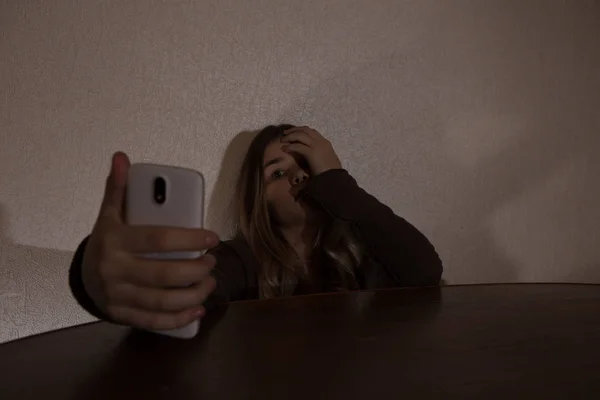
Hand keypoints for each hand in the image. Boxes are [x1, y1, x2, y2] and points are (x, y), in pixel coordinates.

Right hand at [81, 152, 219, 330]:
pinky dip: (179, 319)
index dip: (189, 239)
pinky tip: (198, 310)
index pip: (158, 239)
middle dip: (196, 270)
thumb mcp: (109, 214)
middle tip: (212, 262)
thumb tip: (121, 157)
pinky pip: (154, 321)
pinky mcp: (122, 314)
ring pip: (163, 301)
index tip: (212, 237)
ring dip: (194, 294)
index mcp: (115, 241)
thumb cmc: (107, 241)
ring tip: (210, 283)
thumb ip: (118, 188)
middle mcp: (114, 270)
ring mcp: (117, 296)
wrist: (84, 276)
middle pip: (165, 275)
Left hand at [281, 126, 342, 175]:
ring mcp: (316, 146)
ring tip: (283, 140)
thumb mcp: (326, 160)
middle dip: (294, 130)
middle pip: (305, 130)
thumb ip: (319, 156)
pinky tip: (285, 149)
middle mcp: (321, 142)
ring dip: (290, 136)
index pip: (312, 132)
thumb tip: (311, 158)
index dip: (302, 130)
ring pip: (300, 135)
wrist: (334, 178)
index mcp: (325, 143)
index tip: (294, 133)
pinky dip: (290, 146)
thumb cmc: (331, 172)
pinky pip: (298, 146)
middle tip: (285, 133)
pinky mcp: (311, 153)